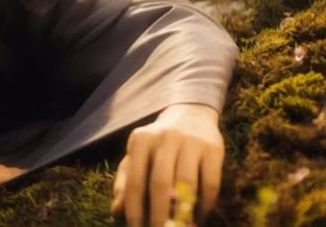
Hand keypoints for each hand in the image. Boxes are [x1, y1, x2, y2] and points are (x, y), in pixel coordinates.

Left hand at [111, 103, 223, 226]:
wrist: (191, 115)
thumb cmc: (158, 145)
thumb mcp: (138, 156)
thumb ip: (126, 182)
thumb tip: (117, 211)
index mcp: (140, 141)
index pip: (135, 181)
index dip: (135, 209)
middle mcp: (164, 138)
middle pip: (161, 184)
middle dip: (159, 214)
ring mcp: (190, 142)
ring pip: (187, 184)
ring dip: (184, 212)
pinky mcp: (213, 149)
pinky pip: (210, 183)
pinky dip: (205, 204)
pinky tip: (200, 216)